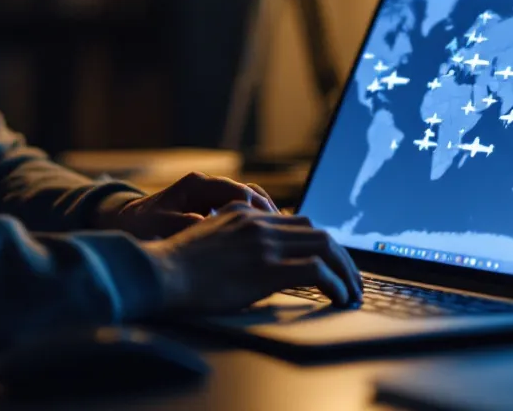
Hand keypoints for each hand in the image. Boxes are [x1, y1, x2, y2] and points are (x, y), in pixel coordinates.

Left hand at [96, 171, 278, 238]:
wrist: (123, 227)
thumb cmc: (139, 228)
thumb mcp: (160, 227)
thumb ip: (185, 225)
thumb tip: (208, 223)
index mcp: (197, 185)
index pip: (239, 191)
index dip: (260, 211)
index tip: (274, 230)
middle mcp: (208, 187)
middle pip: (251, 195)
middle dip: (271, 215)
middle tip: (290, 236)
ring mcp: (212, 199)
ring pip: (250, 203)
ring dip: (266, 221)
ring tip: (284, 241)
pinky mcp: (212, 212)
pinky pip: (242, 214)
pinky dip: (256, 226)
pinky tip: (266, 245)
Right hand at [143, 202, 362, 312]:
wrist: (159, 272)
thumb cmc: (175, 265)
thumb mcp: (207, 237)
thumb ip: (233, 236)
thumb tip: (251, 255)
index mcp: (245, 214)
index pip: (297, 222)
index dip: (321, 243)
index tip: (332, 261)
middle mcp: (258, 223)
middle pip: (317, 231)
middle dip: (341, 256)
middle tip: (351, 278)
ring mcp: (264, 244)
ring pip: (324, 247)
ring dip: (345, 271)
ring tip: (352, 291)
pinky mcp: (266, 268)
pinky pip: (316, 272)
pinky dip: (336, 284)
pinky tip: (340, 298)